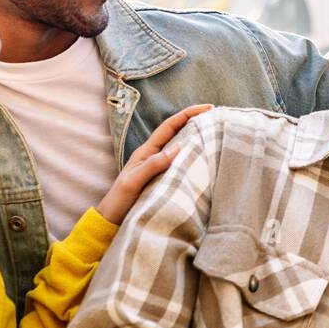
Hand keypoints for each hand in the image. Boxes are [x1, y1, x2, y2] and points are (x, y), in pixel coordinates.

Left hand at [96, 104, 213, 223]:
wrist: (112, 219)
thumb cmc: (120, 200)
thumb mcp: (134, 181)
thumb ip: (154, 164)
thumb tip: (179, 147)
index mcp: (147, 151)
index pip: (170, 126)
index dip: (188, 114)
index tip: (207, 108)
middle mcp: (154, 155)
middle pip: (178, 132)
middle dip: (196, 122)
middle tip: (216, 118)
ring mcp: (159, 167)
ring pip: (181, 147)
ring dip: (197, 138)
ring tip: (215, 134)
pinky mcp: (164, 179)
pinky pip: (182, 163)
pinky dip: (194, 157)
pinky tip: (205, 159)